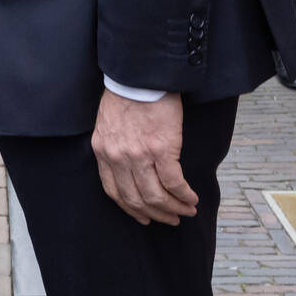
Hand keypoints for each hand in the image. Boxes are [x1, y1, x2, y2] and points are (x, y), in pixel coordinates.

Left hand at [91, 89, 197, 225]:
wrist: (140, 75)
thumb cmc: (127, 95)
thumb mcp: (107, 124)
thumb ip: (113, 146)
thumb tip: (127, 165)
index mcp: (103, 151)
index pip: (113, 191)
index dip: (131, 209)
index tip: (144, 217)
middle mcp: (117, 158)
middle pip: (136, 199)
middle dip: (156, 214)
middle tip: (171, 219)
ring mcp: (139, 155)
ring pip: (156, 196)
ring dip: (173, 208)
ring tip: (186, 211)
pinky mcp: (162, 149)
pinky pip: (174, 183)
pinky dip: (184, 195)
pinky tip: (192, 198)